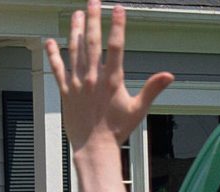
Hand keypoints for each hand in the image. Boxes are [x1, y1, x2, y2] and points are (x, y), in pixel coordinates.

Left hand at [45, 1, 172, 150]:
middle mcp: (93, 79)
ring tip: (76, 14)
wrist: (93, 148)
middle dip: (93, 20)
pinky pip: (57, 70)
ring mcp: (77, 85)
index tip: (118, 9)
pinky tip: (50, 41)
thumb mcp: (138, 109)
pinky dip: (54, 55)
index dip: (117, 26)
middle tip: (93, 2)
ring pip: (74, 52)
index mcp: (112, 81)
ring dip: (75, 30)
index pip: (116, 47)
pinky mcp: (65, 93)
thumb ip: (152, 89)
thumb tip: (169, 75)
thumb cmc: (116, 131)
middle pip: (92, 43)